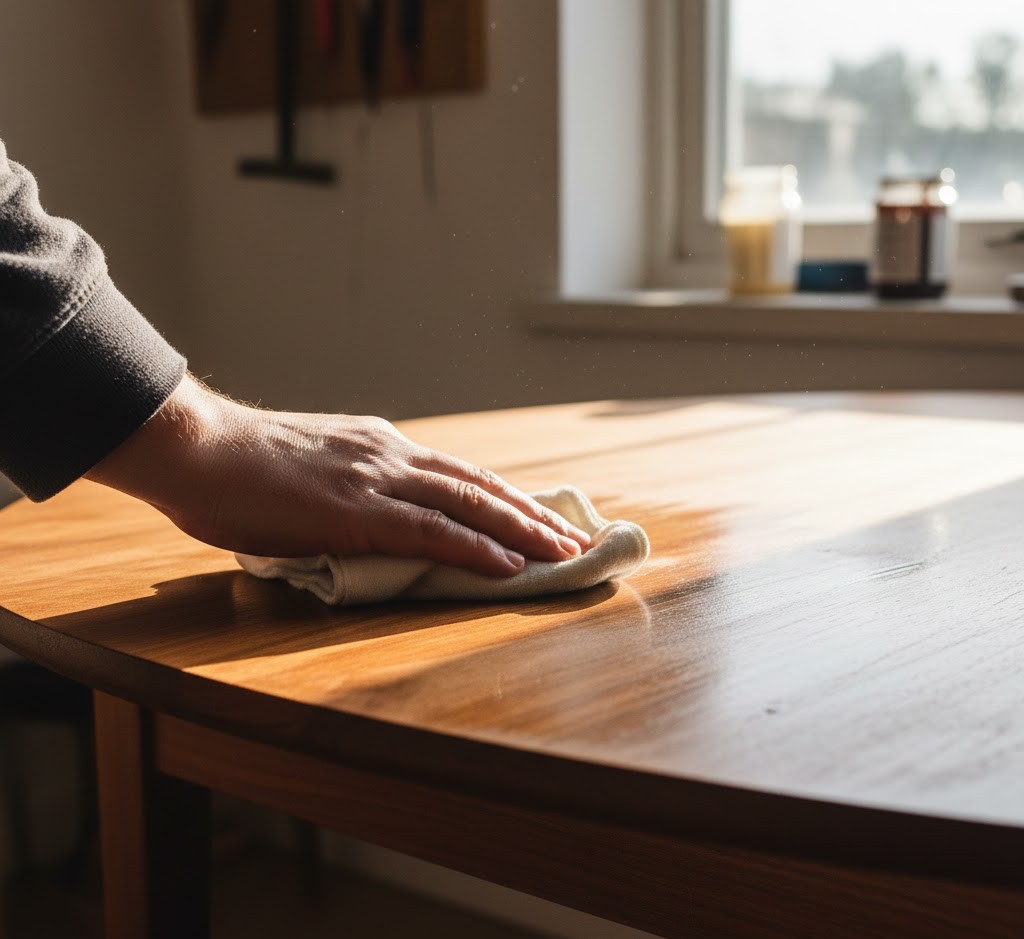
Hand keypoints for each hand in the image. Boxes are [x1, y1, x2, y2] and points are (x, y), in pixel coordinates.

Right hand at [87, 375, 589, 576]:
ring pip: (470, 506)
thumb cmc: (238, 468)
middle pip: (480, 487)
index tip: (540, 519)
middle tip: (576, 540)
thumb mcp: (309, 473)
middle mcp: (391, 456)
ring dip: (524, 532)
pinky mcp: (357, 511)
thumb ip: (349, 492)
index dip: (506, 500)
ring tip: (564, 554)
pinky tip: (511, 566)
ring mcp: (377, 480)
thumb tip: (372, 522)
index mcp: (380, 448)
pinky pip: (431, 532)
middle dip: (533, 516)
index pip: (460, 474)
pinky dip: (478, 549)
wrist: (196, 447)